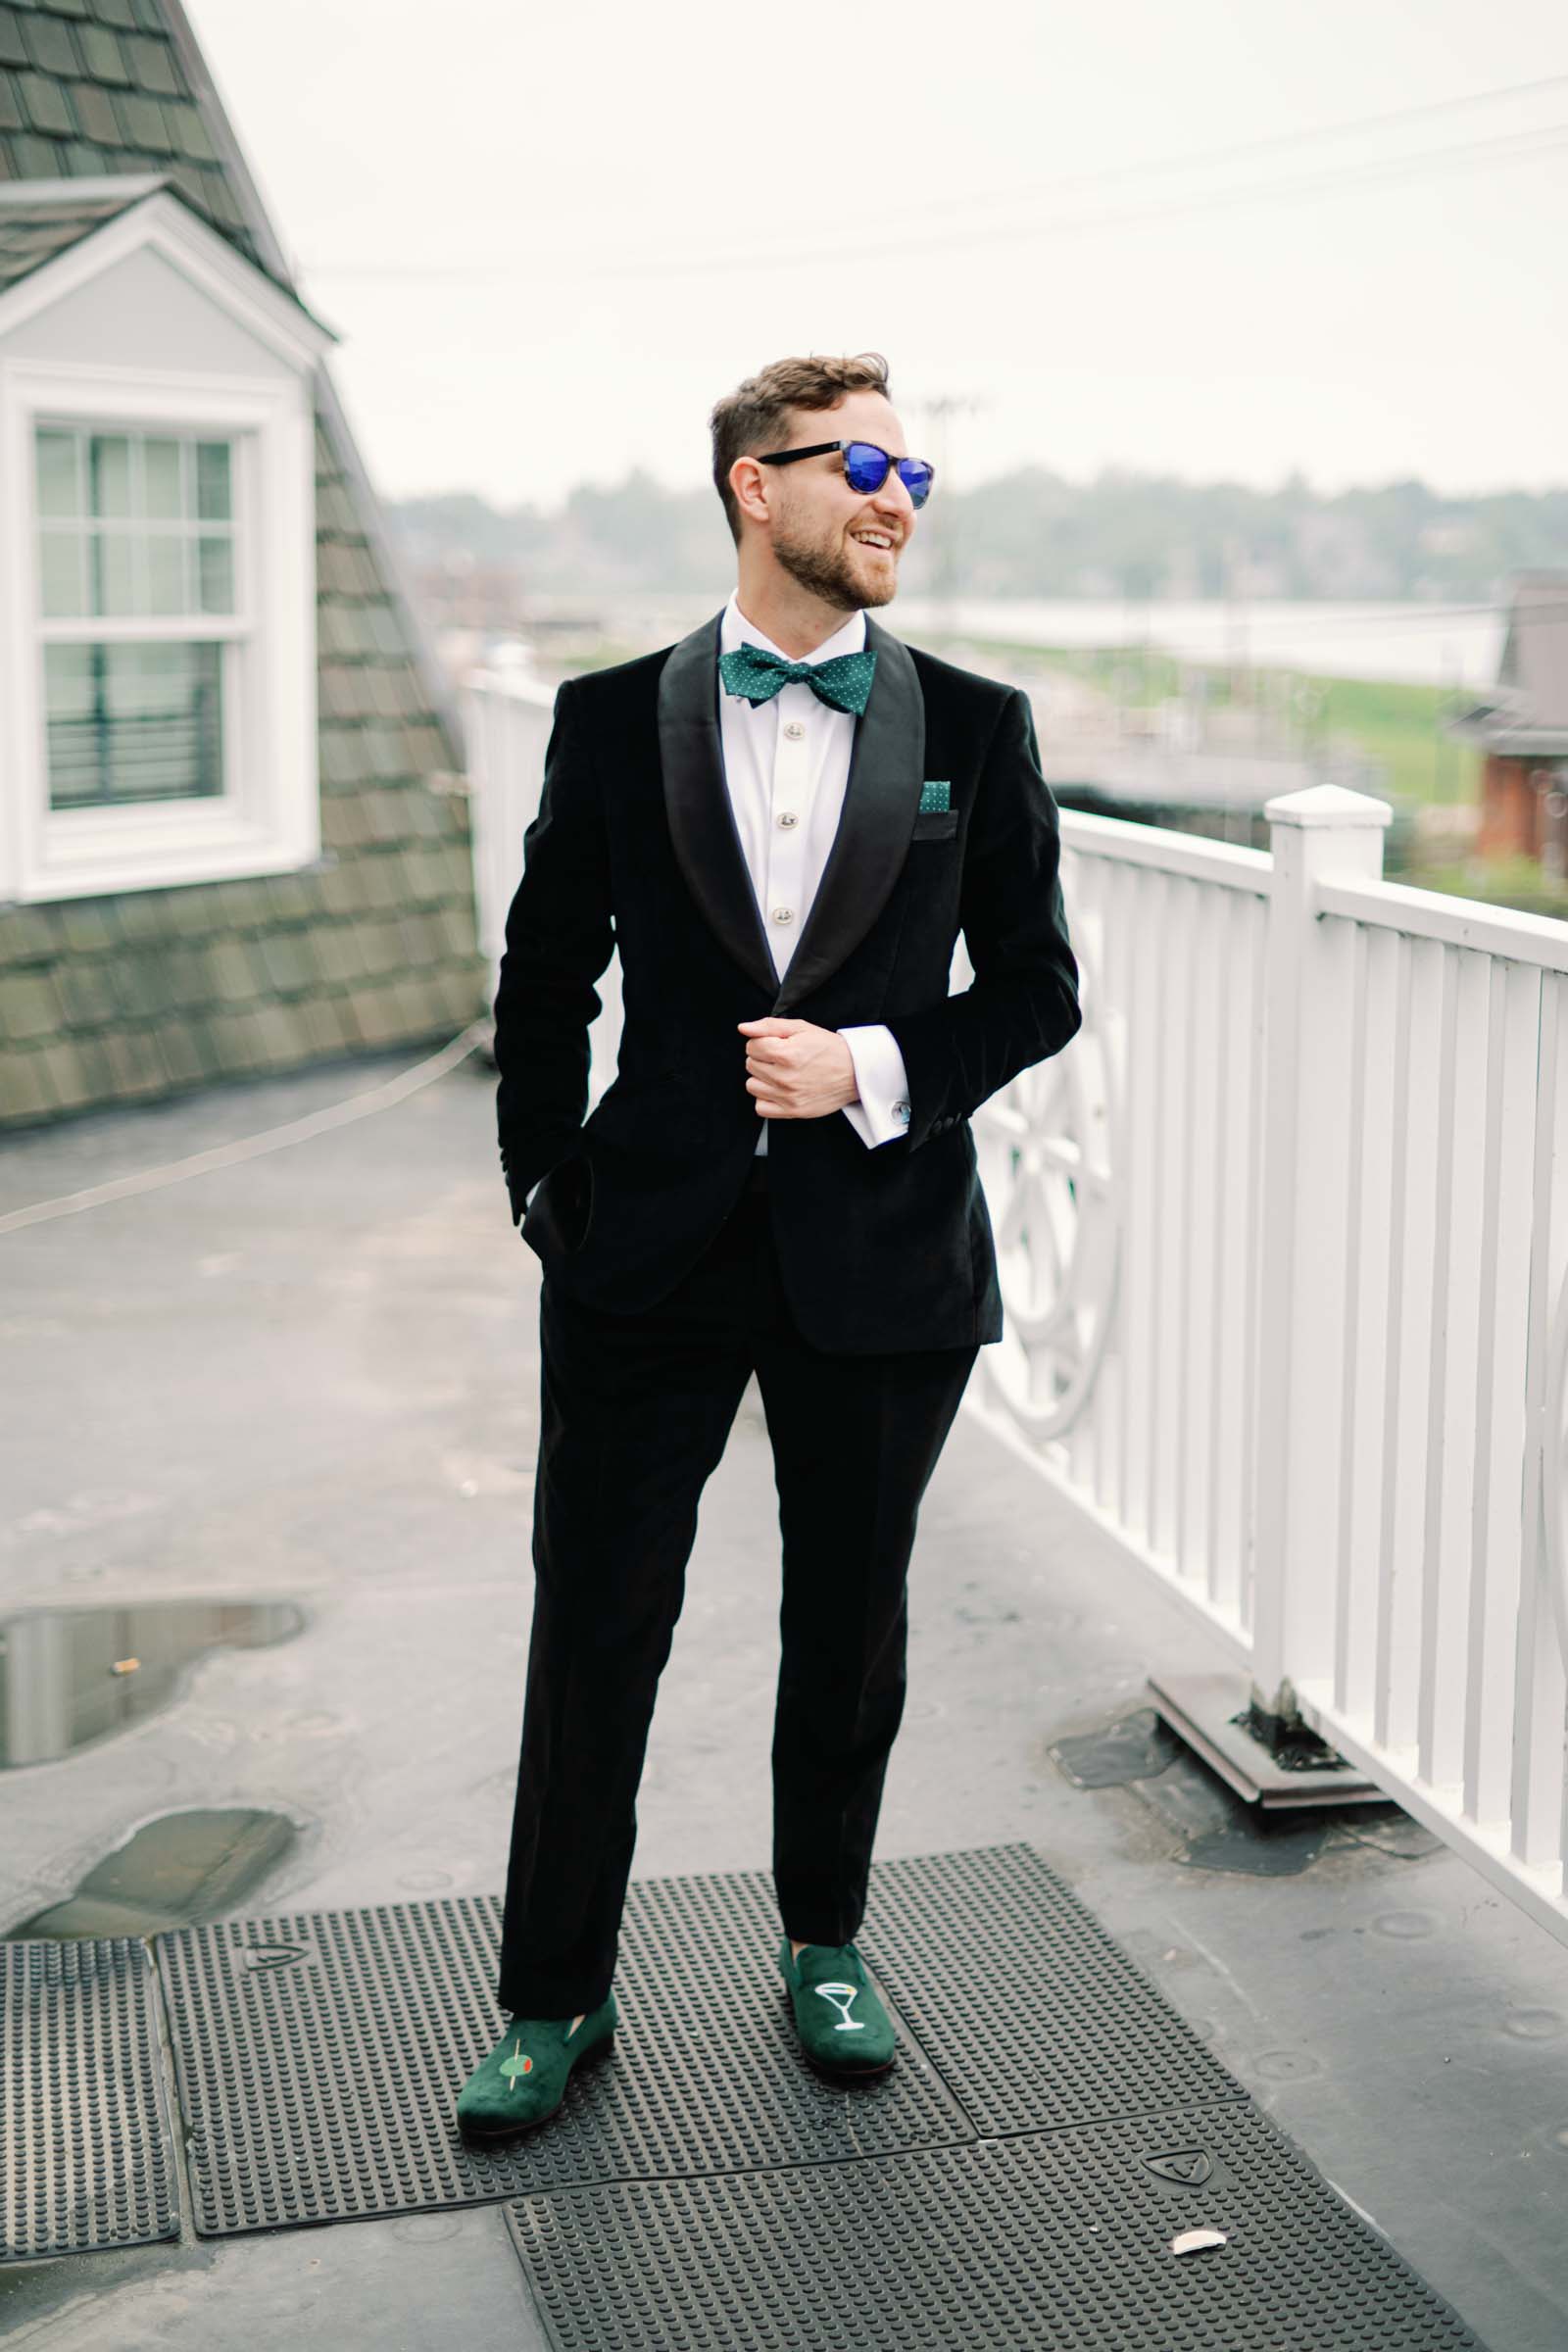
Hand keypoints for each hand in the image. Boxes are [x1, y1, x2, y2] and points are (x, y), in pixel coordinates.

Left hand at [737, 1018, 858, 1119]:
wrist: (855, 1072)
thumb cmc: (828, 1048)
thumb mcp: (801, 1028)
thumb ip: (769, 1026)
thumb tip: (743, 1028)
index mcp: (786, 1054)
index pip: (751, 1046)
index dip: (763, 1042)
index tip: (777, 1044)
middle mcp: (785, 1077)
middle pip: (750, 1064)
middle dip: (763, 1058)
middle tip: (783, 1058)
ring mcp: (788, 1096)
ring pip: (752, 1085)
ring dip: (762, 1078)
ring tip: (780, 1073)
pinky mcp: (792, 1111)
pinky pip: (760, 1107)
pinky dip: (766, 1098)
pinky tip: (778, 1089)